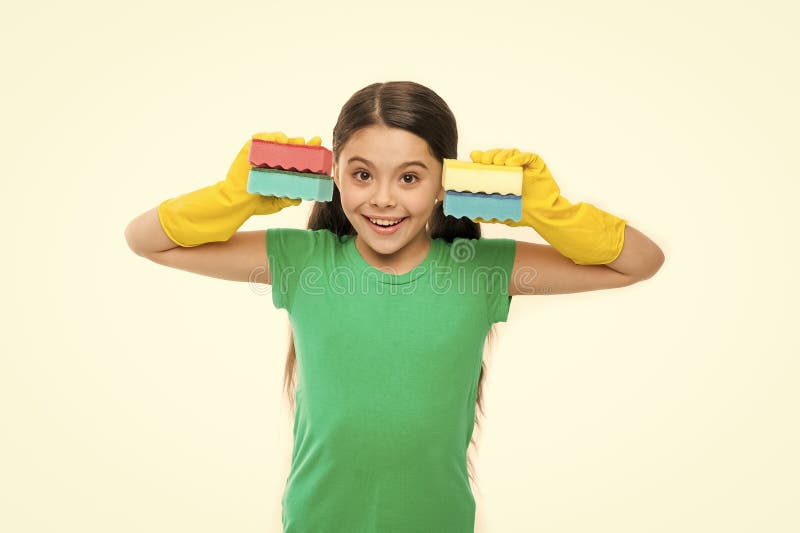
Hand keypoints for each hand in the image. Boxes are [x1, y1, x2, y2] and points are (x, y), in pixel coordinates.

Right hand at [229, 131, 322, 215]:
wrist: (236, 203)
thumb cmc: (255, 202)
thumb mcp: (278, 202)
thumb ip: (290, 199)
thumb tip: (301, 198)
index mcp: (282, 168)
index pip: (299, 156)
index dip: (310, 150)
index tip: (320, 145)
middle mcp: (273, 158)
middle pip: (291, 145)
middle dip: (302, 143)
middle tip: (311, 143)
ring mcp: (261, 152)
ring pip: (277, 139)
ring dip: (288, 139)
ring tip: (296, 143)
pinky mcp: (249, 148)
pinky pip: (261, 137)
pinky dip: (271, 137)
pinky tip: (280, 141)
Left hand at [468, 146, 626, 264]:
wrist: (544, 217)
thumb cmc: (524, 214)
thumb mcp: (502, 214)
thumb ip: (488, 214)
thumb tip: (471, 215)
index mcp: (503, 176)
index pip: (490, 164)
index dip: (481, 159)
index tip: (473, 158)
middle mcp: (514, 168)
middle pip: (499, 155)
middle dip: (489, 156)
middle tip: (483, 160)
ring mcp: (526, 166)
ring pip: (512, 153)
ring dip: (502, 155)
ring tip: (496, 162)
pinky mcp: (537, 165)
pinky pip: (528, 156)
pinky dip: (519, 157)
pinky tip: (511, 162)